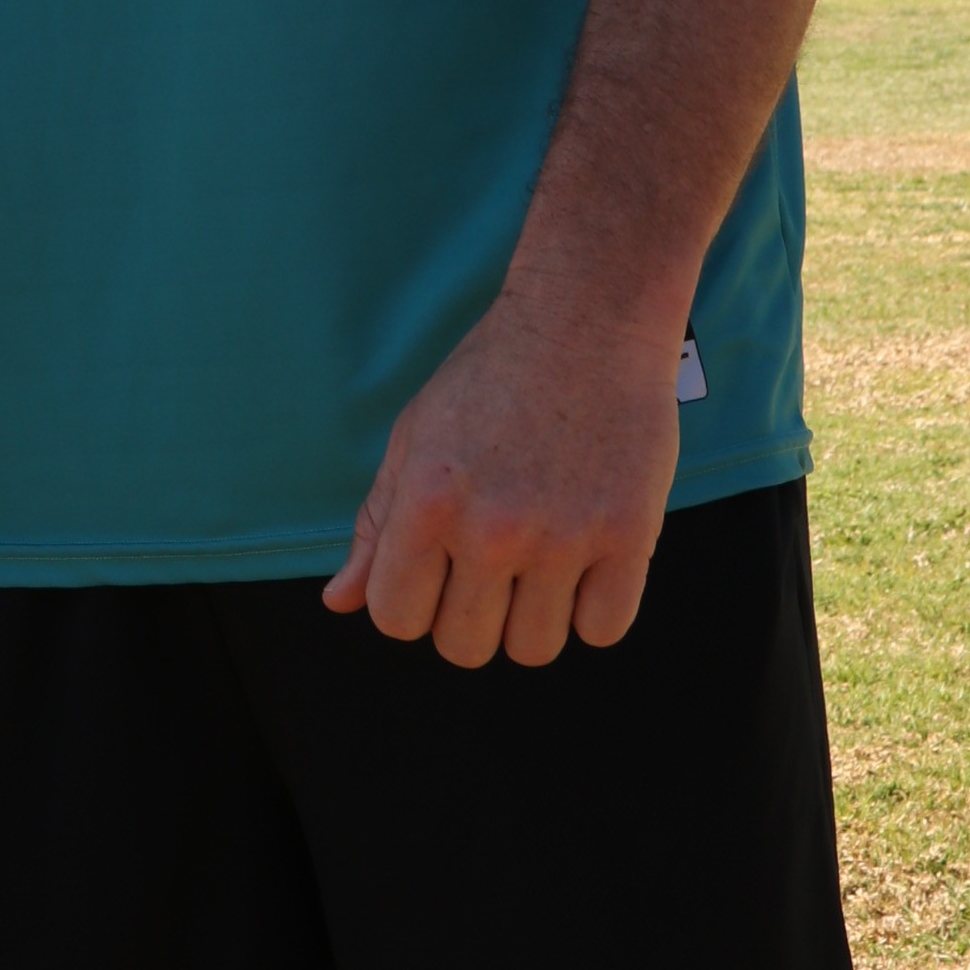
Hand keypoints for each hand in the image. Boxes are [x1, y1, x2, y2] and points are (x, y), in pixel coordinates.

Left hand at [321, 288, 683, 667]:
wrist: (586, 320)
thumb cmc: (490, 378)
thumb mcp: (414, 438)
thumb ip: (376, 526)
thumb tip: (339, 602)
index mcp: (427, 499)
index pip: (394, 618)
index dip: (410, 604)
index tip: (434, 573)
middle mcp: (492, 527)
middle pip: (463, 648)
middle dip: (469, 618)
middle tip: (490, 566)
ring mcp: (564, 535)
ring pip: (533, 649)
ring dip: (532, 618)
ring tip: (540, 560)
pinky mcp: (630, 535)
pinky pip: (602, 631)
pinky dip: (593, 609)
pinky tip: (586, 559)